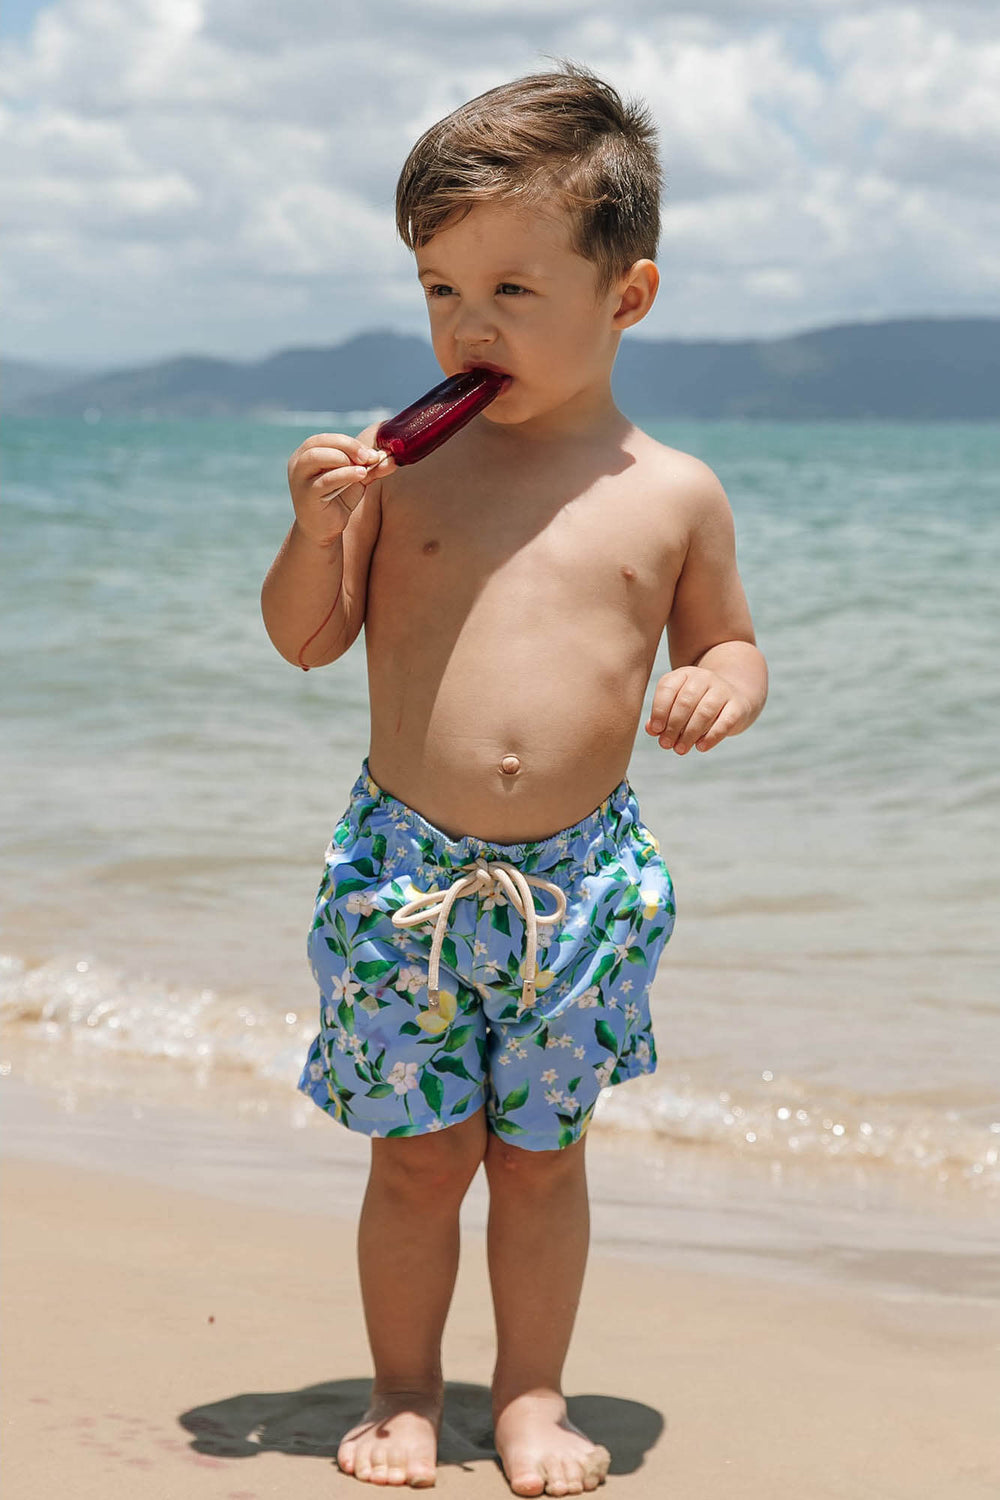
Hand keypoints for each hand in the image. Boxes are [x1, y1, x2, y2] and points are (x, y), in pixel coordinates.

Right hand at [286, 432, 393, 546]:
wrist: (324, 530)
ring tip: (363, 468)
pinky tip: (360, 475)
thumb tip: (393, 459)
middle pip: (321, 443)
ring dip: (344, 458)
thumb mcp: (356, 479)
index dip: (350, 442)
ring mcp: (299, 479)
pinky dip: (345, 474)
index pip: (327, 438)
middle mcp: (298, 463)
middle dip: (348, 447)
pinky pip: (325, 480)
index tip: (371, 453)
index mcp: (307, 454)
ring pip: (318, 457)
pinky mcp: (306, 495)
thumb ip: (370, 467)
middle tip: (369, 457)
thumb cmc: (338, 500)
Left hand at [645, 666, 752, 754]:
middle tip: (666, 744)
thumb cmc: (696, 705)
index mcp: (684, 674)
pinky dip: (711, 737)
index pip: (667, 687)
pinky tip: (700, 747)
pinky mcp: (738, 706)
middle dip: (673, 726)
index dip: (659, 710)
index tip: (656, 730)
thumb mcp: (677, 705)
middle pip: (685, 702)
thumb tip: (651, 729)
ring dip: (689, 734)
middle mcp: (704, 678)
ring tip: (680, 749)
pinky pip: (724, 722)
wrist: (733, 697)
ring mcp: (723, 690)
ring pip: (704, 712)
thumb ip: (662, 716)